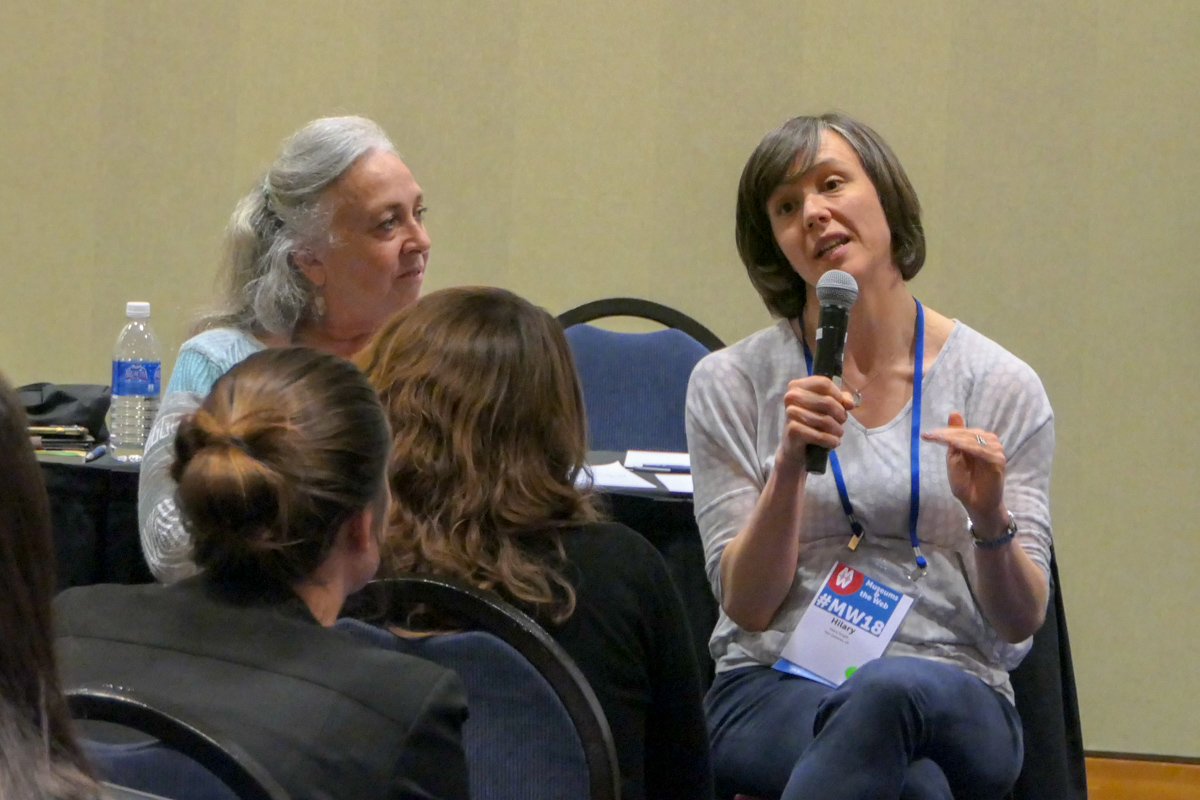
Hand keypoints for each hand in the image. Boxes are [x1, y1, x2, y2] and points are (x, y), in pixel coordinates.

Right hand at [777, 375, 855, 468]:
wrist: (794, 447)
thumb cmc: (812, 423)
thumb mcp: (828, 407)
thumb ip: (841, 399)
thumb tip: (850, 404)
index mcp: (797, 386)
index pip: (824, 383)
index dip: (838, 395)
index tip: (843, 406)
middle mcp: (791, 396)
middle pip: (827, 401)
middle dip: (840, 415)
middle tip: (841, 423)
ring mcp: (790, 413)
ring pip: (825, 420)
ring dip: (837, 430)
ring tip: (838, 434)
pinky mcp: (792, 430)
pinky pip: (819, 435)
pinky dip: (830, 441)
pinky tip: (833, 443)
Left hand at [922, 411, 1006, 526]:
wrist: (975, 504)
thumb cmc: (964, 483)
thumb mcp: (954, 458)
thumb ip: (954, 437)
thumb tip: (954, 412)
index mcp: (977, 440)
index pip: (960, 431)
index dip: (943, 432)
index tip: (925, 434)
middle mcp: (989, 442)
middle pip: (967, 433)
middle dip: (948, 434)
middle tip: (931, 435)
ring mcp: (995, 451)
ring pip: (974, 439)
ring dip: (957, 438)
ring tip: (941, 439)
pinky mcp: (999, 460)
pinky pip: (983, 451)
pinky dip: (970, 447)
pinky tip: (957, 447)